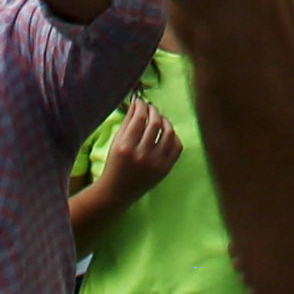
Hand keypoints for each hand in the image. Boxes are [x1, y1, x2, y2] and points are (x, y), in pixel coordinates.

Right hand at [79, 99, 182, 225]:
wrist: (118, 191)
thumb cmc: (115, 163)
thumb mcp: (116, 141)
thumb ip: (128, 121)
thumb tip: (138, 102)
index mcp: (126, 147)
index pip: (140, 118)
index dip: (142, 106)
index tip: (141, 101)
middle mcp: (142, 155)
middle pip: (155, 123)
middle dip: (154, 111)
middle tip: (151, 108)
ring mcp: (156, 163)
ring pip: (169, 133)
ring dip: (166, 121)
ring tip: (160, 119)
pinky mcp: (166, 170)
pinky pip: (177, 147)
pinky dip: (174, 136)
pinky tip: (167, 133)